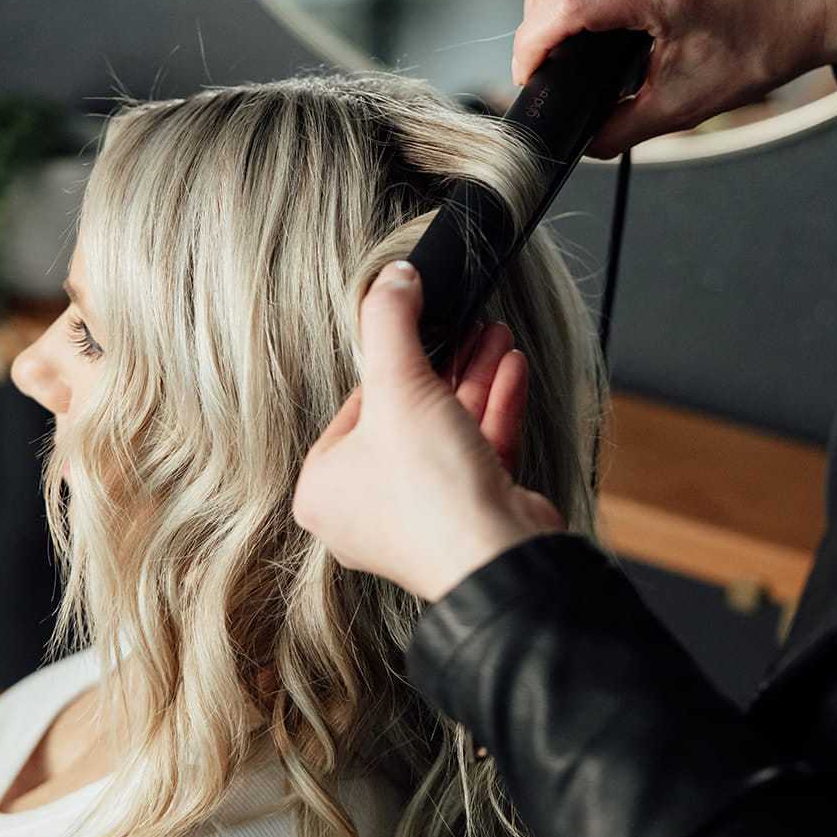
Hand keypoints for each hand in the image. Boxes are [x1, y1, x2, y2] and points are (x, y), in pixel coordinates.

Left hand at [291, 262, 565, 601]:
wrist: (497, 559)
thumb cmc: (430, 490)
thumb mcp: (399, 386)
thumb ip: (391, 322)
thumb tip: (391, 276)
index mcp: (325, 486)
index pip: (356, 405)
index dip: (391, 363)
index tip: (419, 326)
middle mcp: (366, 507)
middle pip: (407, 413)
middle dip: (445, 362)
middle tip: (465, 323)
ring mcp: (420, 514)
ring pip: (447, 428)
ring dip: (475, 376)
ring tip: (495, 333)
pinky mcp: (468, 515)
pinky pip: (477, 450)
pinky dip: (493, 408)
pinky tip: (511, 369)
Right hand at [511, 0, 836, 156]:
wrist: (806, 3)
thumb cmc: (759, 48)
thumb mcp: (690, 103)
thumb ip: (625, 126)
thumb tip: (580, 141)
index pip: (567, 1)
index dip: (532, 42)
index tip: (529, 73)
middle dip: (535, 23)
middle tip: (545, 63)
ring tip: (558, 33)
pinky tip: (580, 0)